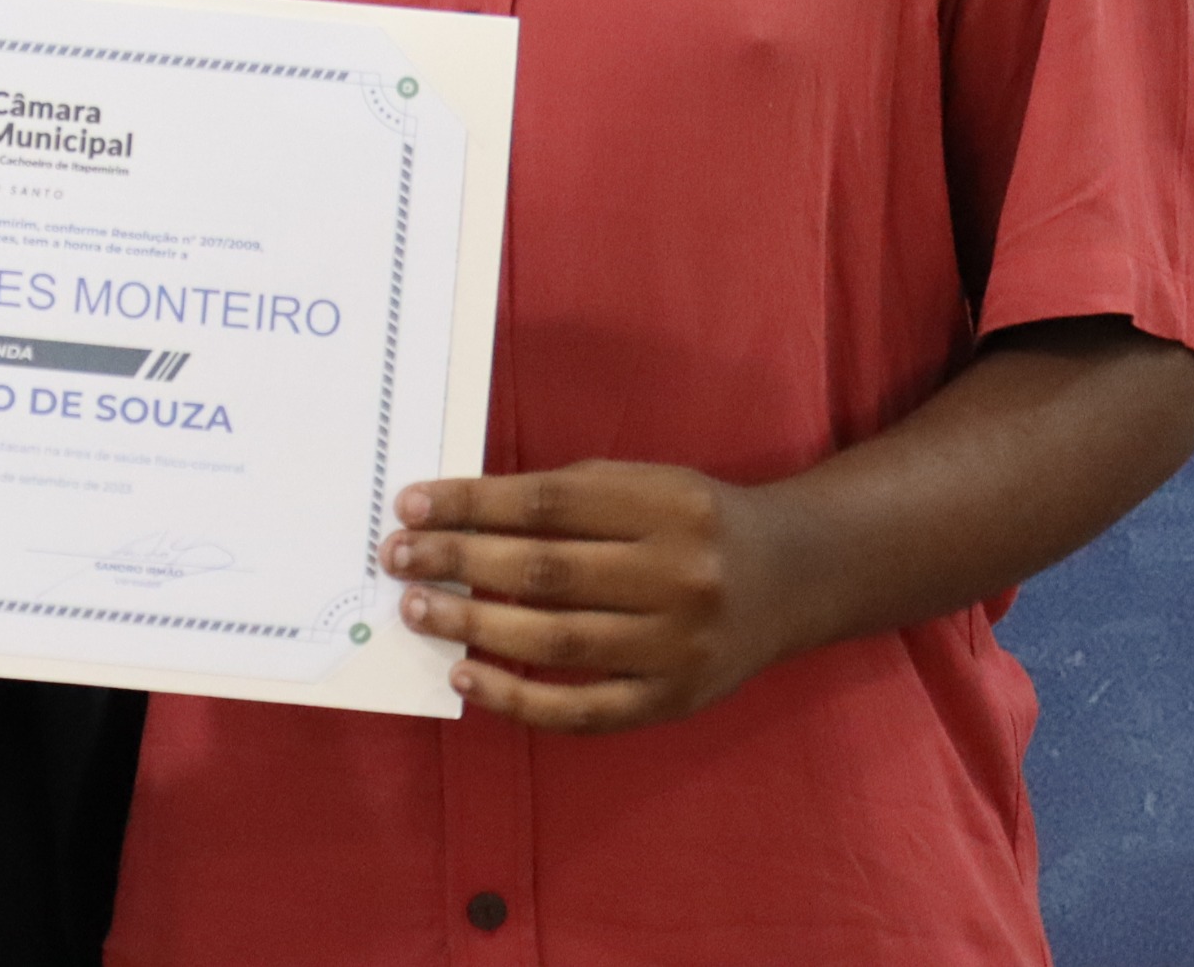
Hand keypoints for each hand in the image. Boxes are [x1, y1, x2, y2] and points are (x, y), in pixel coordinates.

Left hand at [382, 461, 801, 733]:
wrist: (795, 576)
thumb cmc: (694, 522)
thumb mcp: (645, 483)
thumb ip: (565, 498)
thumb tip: (457, 516)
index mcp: (665, 505)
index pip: (546, 505)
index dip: (471, 505)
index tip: (410, 507)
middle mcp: (678, 575)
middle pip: (547, 571)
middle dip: (460, 562)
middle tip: (398, 560)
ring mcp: (678, 646)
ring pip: (557, 641)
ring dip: (475, 626)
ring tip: (418, 610)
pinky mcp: (674, 700)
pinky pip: (583, 711)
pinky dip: (517, 698)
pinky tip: (466, 677)